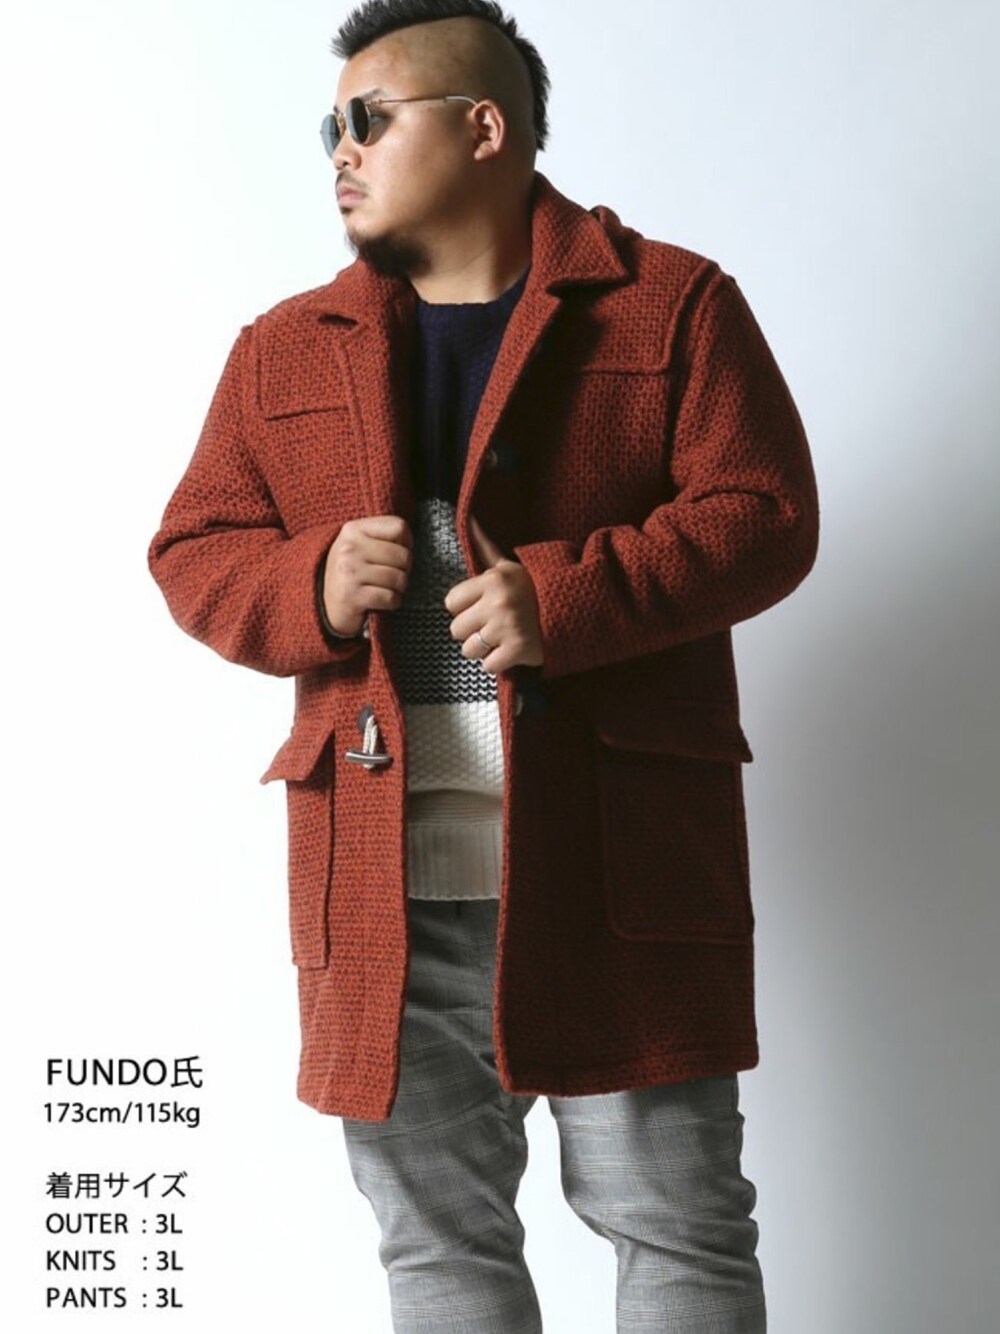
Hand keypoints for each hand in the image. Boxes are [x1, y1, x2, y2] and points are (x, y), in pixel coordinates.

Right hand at [322, 515, 412, 634]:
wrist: (326, 603)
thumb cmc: (352, 571)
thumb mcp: (360, 544)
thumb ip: (383, 536)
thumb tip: (410, 544)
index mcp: (353, 530)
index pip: (399, 527)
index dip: (406, 543)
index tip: (396, 554)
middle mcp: (349, 548)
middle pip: (403, 555)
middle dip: (405, 569)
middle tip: (393, 575)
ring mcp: (349, 572)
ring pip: (399, 578)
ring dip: (399, 588)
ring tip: (387, 588)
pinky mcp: (352, 597)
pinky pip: (390, 598)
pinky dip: (393, 602)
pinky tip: (382, 601)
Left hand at [444, 515, 543, 673]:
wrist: (574, 611)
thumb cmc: (535, 590)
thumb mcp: (510, 566)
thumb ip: (484, 547)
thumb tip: (468, 519)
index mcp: (493, 579)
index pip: (451, 602)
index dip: (465, 608)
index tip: (483, 607)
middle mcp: (498, 601)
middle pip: (456, 629)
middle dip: (473, 631)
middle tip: (495, 625)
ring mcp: (507, 627)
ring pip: (469, 650)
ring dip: (484, 649)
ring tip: (504, 638)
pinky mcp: (517, 650)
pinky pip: (488, 666)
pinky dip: (499, 663)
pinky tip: (512, 651)